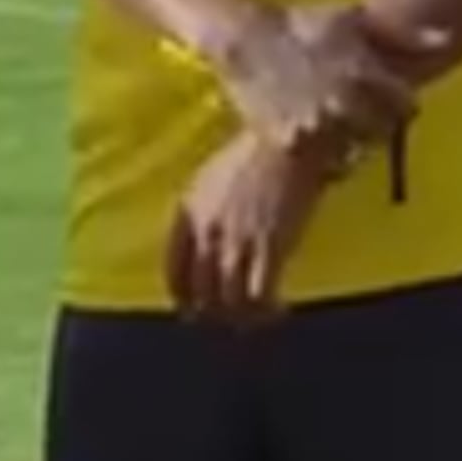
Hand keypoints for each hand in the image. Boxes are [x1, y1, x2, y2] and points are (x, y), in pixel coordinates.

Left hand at [166, 132, 329, 324]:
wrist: (287, 141)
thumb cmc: (254, 151)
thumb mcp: (211, 178)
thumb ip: (201, 211)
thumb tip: (205, 241)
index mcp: (188, 214)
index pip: (174, 271)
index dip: (182, 296)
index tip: (191, 308)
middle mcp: (207, 234)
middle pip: (201, 293)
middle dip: (212, 313)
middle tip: (226, 319)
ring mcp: (238, 244)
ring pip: (230, 301)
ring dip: (240, 316)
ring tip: (253, 319)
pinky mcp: (269, 249)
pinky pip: (261, 296)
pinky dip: (267, 310)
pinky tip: (278, 310)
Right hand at [209, 4, 431, 152]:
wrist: (246, 39)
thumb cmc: (303, 24)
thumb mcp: (354, 18)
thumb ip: (403, 35)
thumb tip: (448, 40)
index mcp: (364, 72)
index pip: (405, 106)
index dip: (400, 105)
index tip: (389, 101)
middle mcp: (344, 102)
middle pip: (382, 134)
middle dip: (377, 127)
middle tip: (361, 117)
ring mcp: (316, 126)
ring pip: (354, 155)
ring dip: (352, 147)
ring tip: (338, 129)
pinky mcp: (290, 142)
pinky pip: (321, 166)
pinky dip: (323, 159)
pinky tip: (315, 139)